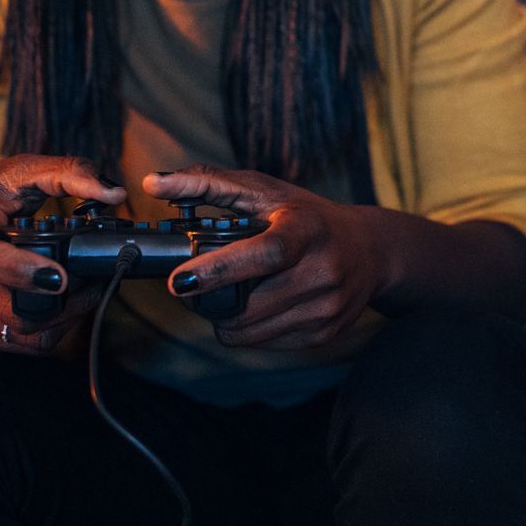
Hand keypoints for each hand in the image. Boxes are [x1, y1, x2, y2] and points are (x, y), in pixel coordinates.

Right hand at [0, 154, 126, 352]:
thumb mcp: (20, 172)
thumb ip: (69, 174)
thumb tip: (114, 192)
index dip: (20, 272)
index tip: (60, 276)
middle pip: (12, 311)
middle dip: (64, 300)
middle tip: (92, 278)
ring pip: (23, 335)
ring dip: (63, 318)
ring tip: (82, 290)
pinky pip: (19, 345)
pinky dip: (50, 331)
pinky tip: (62, 305)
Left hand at [144, 166, 386, 349]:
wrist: (372, 251)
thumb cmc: (307, 216)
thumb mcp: (265, 192)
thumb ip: (208, 184)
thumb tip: (153, 182)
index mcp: (308, 229)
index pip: (266, 254)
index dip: (220, 269)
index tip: (179, 280)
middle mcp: (324, 270)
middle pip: (249, 304)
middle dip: (209, 299)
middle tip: (193, 282)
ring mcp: (328, 307)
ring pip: (249, 332)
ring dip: (225, 317)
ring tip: (231, 292)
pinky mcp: (325, 333)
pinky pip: (263, 343)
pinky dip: (249, 328)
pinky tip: (261, 304)